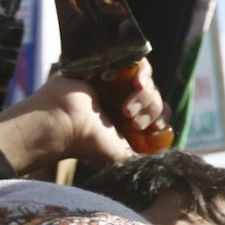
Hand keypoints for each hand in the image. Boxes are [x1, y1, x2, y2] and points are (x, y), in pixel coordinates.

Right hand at [0, 62, 164, 171]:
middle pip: (155, 97)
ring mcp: (116, 83)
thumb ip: (139, 157)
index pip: (159, 113)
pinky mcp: (109, 66)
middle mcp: (122, 101)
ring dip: (144, 96)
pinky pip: (138, 62)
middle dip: (150, 109)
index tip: (150, 128)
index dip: (160, 118)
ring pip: (148, 82)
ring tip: (125, 109)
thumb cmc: (88, 142)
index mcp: (127, 121)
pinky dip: (143, 72)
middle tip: (132, 121)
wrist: (63, 123)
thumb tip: (161, 161)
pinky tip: (135, 84)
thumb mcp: (120, 156)